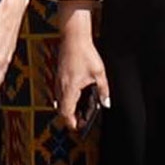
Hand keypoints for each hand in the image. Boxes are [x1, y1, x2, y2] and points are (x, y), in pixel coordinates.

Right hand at [47, 12, 110, 129]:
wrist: (73, 37)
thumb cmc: (84, 53)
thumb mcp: (99, 73)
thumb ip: (103, 90)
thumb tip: (106, 103)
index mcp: (70, 88)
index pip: (66, 113)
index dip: (72, 123)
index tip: (79, 127)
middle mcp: (61, 86)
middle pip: (61, 109)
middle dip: (70, 118)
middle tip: (81, 121)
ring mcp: (58, 80)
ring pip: (59, 101)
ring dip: (67, 108)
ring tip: (79, 110)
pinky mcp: (58, 75)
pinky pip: (59, 92)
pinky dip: (65, 99)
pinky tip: (75, 96)